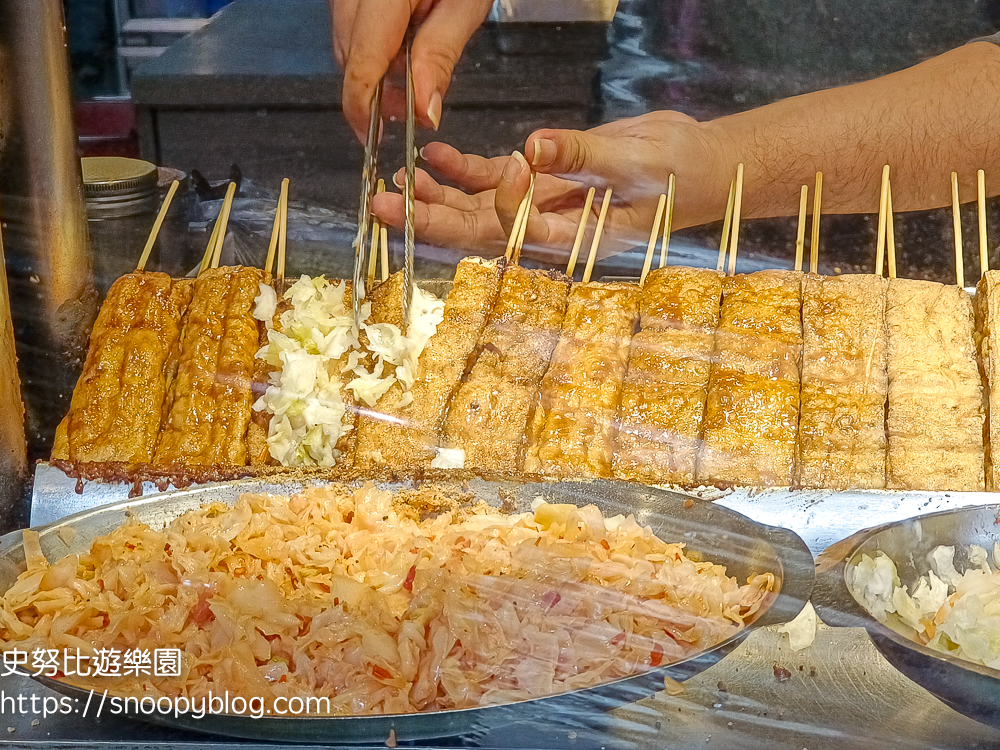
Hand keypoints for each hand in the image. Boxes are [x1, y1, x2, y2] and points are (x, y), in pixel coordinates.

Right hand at [331, 0, 492, 141]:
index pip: (361, 60)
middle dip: (375, 92)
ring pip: (346, 45)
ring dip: (375, 72)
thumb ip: (440, 55)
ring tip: (414, 77)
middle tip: (411, 111)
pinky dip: (374, 50)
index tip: (372, 138)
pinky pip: (351, 28)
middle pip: (348, 56)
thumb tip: (424, 110)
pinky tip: (403, 50)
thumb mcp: (466, 5)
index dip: (363, 107)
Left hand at [371, 111, 731, 262]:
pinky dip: (459, 170)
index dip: (503, 202)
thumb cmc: (680, 175)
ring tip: (392, 186)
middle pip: (477, 231)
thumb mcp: (639, 162)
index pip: (521, 230)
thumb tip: (534, 147)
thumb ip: (584, 157)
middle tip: (380, 209)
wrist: (695, 168)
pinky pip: (487, 182)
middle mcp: (546, 230)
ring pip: (473, 210)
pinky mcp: (537, 182)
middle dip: (428, 220)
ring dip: (433, 199)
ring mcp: (537, 207)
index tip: (512, 164)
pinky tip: (432, 156)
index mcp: (574, 240)